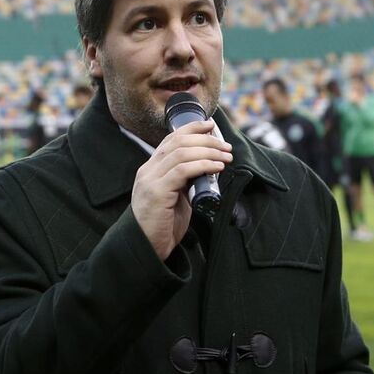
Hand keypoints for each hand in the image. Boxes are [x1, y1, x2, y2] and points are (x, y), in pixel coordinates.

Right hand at [131, 120, 231, 259]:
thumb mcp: (175, 197)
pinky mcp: (156, 192)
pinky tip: (216, 167)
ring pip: (180, 153)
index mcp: (150, 170)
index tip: (211, 126)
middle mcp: (147, 171)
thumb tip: (207, 168)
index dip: (191, 128)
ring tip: (226, 157)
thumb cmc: (163, 225)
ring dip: (208, 152)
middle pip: (177, 142)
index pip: (170, 140)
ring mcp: (150, 180)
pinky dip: (202, 165)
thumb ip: (185, 181)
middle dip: (205, 139)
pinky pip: (181, 171)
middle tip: (226, 147)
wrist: (146, 247)